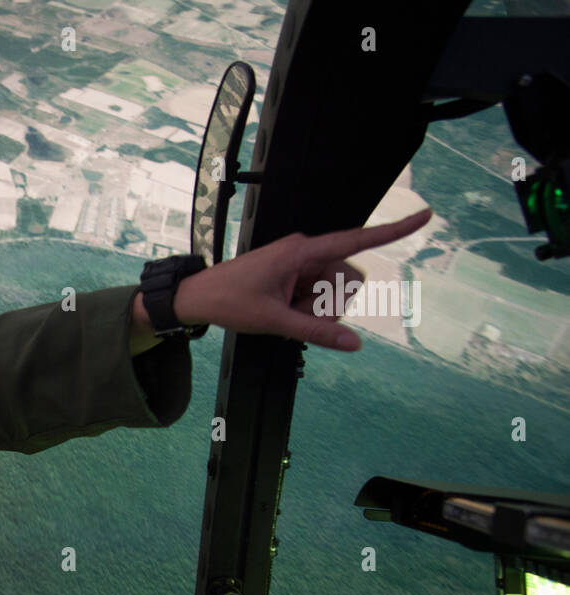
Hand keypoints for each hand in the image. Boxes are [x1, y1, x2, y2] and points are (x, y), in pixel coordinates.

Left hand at [164, 208, 431, 350]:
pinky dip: (307, 310)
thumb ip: (317, 333)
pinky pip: (319, 296)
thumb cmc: (231, 301)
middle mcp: (308, 252)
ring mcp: (303, 263)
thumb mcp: (275, 321)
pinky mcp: (297, 274)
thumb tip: (355, 344)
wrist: (200, 297)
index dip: (395, 230)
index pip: (358, 239)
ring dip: (316, 310)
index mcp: (304, 251)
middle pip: (348, 281)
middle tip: (293, 313)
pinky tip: (284, 311)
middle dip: (329, 305)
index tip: (427, 216)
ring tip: (283, 312)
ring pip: (334, 292)